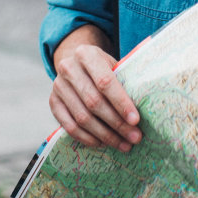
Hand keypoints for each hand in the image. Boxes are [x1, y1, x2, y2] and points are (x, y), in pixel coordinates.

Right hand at [49, 32, 142, 150]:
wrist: (75, 63)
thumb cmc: (102, 67)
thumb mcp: (113, 64)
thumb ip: (124, 80)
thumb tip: (145, 107)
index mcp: (86, 54)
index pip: (105, 81)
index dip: (121, 102)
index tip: (136, 120)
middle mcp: (68, 68)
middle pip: (94, 102)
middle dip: (117, 123)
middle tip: (134, 137)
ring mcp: (58, 86)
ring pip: (82, 117)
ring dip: (105, 135)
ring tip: (123, 144)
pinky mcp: (52, 102)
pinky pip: (69, 126)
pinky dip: (87, 138)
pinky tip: (103, 143)